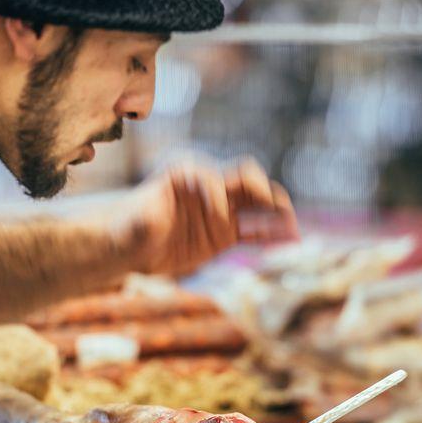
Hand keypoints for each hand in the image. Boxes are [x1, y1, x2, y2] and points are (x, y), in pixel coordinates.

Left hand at [130, 157, 299, 274]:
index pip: (214, 178)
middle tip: (276, 212)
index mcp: (187, 175)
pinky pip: (255, 231)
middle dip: (263, 194)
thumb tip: (151, 215)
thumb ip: (146, 218)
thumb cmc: (127, 229)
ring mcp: (221, 211)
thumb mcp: (133, 224)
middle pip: (246, 180)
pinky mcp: (225, 234)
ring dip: (276, 215)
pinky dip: (272, 235)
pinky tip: (289, 242)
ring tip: (293, 230)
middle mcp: (210, 188)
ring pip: (258, 205)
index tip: (216, 222)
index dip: (218, 199)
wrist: (130, 246)